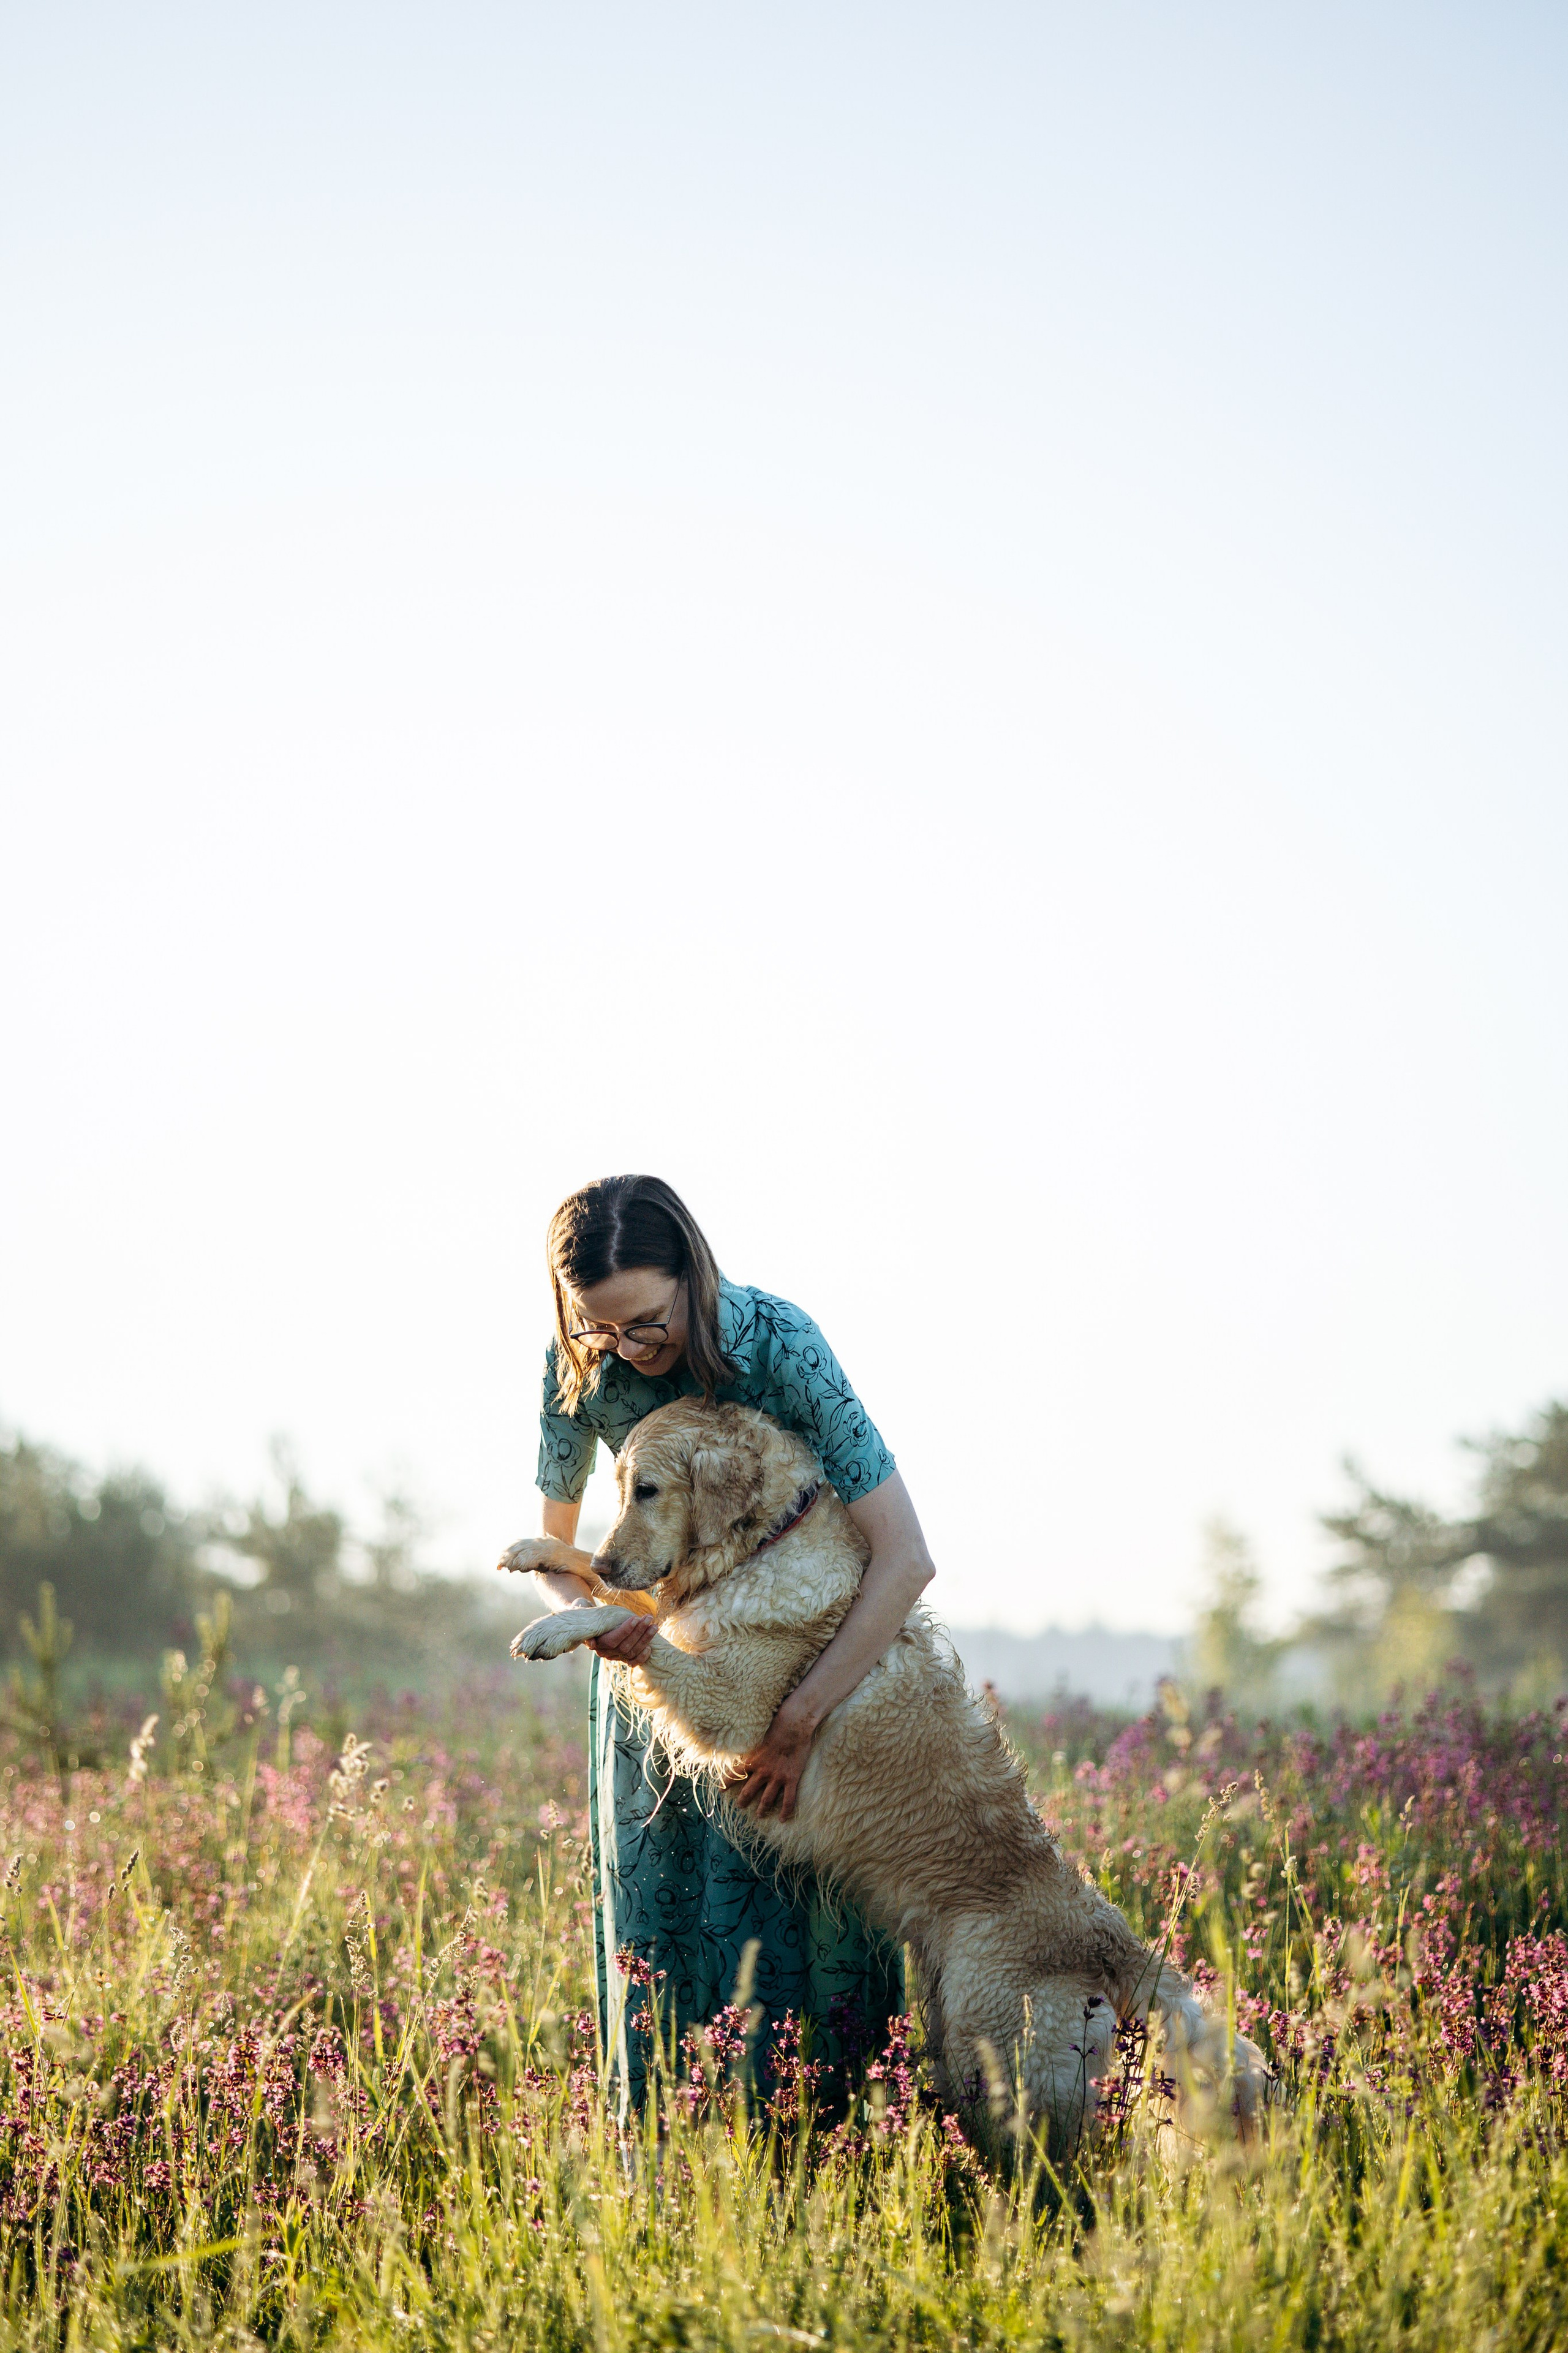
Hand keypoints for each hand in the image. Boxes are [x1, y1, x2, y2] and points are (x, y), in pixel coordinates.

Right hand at [587, 1611, 656, 1665]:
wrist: (588, 1620)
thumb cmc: (588, 1611)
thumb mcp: (582, 1610)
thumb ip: (584, 1615)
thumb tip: (591, 1644)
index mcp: (595, 1642)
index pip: (612, 1640)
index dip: (625, 1630)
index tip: (635, 1618)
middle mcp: (604, 1652)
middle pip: (624, 1646)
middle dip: (639, 1632)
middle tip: (649, 1618)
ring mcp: (613, 1656)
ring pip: (631, 1652)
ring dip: (645, 1640)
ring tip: (654, 1626)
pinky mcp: (621, 1657)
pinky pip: (632, 1662)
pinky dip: (642, 1657)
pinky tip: (650, 1648)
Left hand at [726, 1702, 815, 1820]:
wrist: (793, 1726)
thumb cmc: (775, 1727)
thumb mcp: (756, 1737)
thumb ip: (749, 1747)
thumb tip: (738, 1744)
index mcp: (751, 1761)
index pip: (734, 1775)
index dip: (726, 1783)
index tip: (721, 1790)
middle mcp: (762, 1772)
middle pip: (748, 1792)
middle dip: (742, 1801)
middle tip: (740, 1806)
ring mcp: (777, 1777)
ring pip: (766, 1800)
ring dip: (761, 1810)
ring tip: (759, 1815)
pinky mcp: (791, 1779)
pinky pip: (788, 1800)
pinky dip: (785, 1811)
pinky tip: (782, 1819)